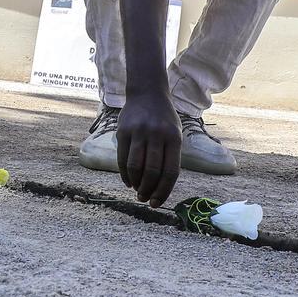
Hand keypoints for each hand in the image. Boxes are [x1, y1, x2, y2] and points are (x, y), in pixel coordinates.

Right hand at [117, 91, 181, 207]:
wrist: (147, 93)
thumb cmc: (164, 119)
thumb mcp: (175, 134)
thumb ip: (170, 157)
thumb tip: (161, 186)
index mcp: (174, 138)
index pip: (170, 172)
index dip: (163, 191)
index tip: (156, 203)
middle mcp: (157, 135)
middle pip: (152, 171)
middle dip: (148, 190)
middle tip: (144, 198)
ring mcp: (139, 132)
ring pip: (136, 167)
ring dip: (136, 183)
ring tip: (136, 190)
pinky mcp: (123, 131)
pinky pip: (123, 158)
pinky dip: (125, 174)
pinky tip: (128, 181)